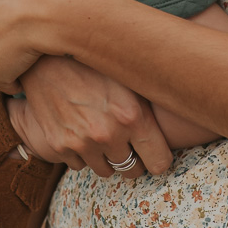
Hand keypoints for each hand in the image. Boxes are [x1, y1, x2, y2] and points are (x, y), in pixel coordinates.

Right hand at [20, 55, 172, 178]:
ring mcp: (82, 142)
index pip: (160, 162)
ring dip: (107, 156)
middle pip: (132, 170)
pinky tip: (81, 129)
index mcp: (132, 115)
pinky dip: (83, 153)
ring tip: (103, 131)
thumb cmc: (92, 61)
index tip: (154, 150)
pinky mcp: (60, 145)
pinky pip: (80, 164)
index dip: (159, 156)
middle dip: (134, 159)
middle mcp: (108, 132)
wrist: (45, 56)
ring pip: (106, 170)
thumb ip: (148, 101)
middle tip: (129, 142)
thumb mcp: (127, 75)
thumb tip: (181, 107)